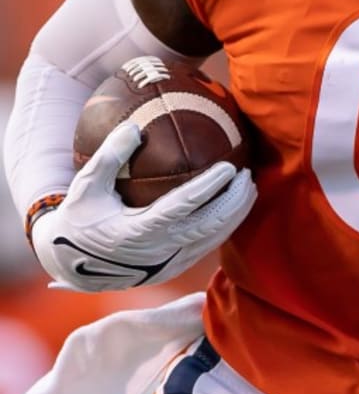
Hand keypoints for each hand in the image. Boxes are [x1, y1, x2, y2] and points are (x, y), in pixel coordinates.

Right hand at [31, 121, 256, 291]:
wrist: (73, 265)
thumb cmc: (80, 219)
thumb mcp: (84, 187)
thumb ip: (108, 157)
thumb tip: (133, 126)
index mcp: (137, 231)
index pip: (182, 207)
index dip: (208, 188)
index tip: (229, 167)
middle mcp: (159, 250)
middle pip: (209, 225)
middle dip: (234, 200)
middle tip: (248, 174)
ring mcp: (170, 262)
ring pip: (214, 238)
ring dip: (236, 213)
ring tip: (250, 187)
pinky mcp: (175, 267)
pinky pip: (208, 245)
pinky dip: (226, 226)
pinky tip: (236, 206)